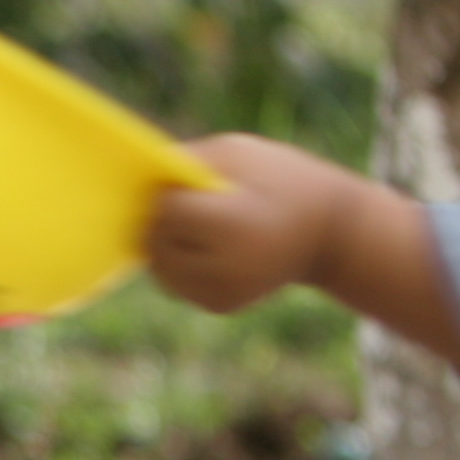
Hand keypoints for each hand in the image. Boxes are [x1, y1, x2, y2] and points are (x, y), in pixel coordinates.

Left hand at [147, 135, 370, 313]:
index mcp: (233, 224)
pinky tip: (214, 247)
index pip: (166, 211)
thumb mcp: (238, 154)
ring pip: (159, 267)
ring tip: (207, 225)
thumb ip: (184, 163)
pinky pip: (175, 282)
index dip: (170, 195)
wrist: (331, 231)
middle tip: (197, 206)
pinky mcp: (219, 305)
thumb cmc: (280, 180)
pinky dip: (182, 264)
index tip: (188, 185)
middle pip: (156, 242)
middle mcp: (225, 267)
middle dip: (164, 222)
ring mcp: (221, 292)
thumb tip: (129, 178)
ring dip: (167, 244)